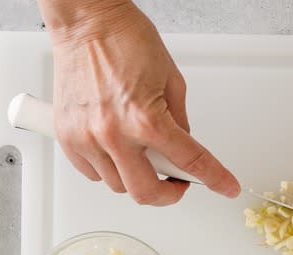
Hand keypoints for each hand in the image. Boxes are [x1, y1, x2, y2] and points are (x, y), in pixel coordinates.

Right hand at [48, 2, 239, 204]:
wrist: (87, 23)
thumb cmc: (126, 41)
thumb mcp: (172, 81)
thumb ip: (180, 121)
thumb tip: (183, 147)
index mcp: (146, 119)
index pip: (189, 161)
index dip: (214, 178)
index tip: (225, 187)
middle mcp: (114, 134)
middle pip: (146, 193)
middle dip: (167, 194)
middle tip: (175, 181)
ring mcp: (87, 138)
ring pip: (117, 186)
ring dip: (136, 177)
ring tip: (142, 154)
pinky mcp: (67, 137)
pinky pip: (91, 173)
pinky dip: (108, 170)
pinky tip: (117, 151)